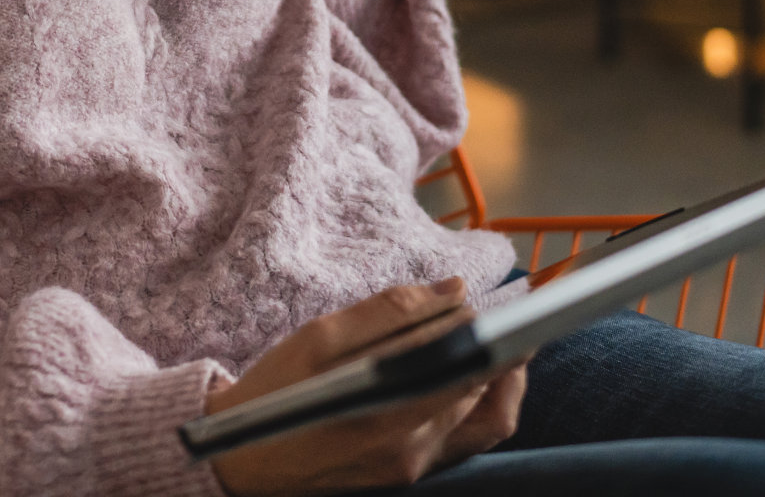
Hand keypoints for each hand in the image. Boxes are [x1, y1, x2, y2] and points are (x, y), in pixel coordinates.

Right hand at [205, 279, 527, 495]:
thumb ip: (392, 312)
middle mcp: (413, 454)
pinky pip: (460, 438)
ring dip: (493, 381)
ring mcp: (413, 470)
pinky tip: (456, 370)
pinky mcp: (407, 474)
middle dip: (502, 357)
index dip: (502, 341)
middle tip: (505, 317)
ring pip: (481, 424)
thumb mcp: (323, 336)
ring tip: (489, 341)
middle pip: (486, 403)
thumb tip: (456, 290)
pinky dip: (470, 401)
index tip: (522, 310)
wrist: (242, 456)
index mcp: (393, 419)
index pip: (473, 377)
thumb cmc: (278, 390)